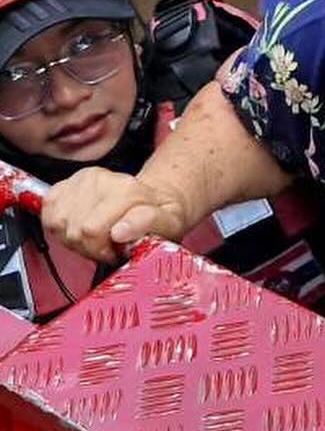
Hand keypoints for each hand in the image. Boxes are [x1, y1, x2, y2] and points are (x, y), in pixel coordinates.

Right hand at [41, 169, 191, 264]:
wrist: (151, 200)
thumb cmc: (158, 215)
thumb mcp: (169, 222)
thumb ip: (148, 223)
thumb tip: (120, 231)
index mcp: (126, 188)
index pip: (91, 230)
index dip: (102, 251)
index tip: (116, 251)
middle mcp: (101, 179)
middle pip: (74, 231)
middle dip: (90, 248)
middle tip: (107, 246)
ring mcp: (79, 180)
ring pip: (58, 225)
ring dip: (75, 239)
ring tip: (96, 237)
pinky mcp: (64, 185)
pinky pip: (48, 214)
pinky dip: (60, 228)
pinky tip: (79, 227)